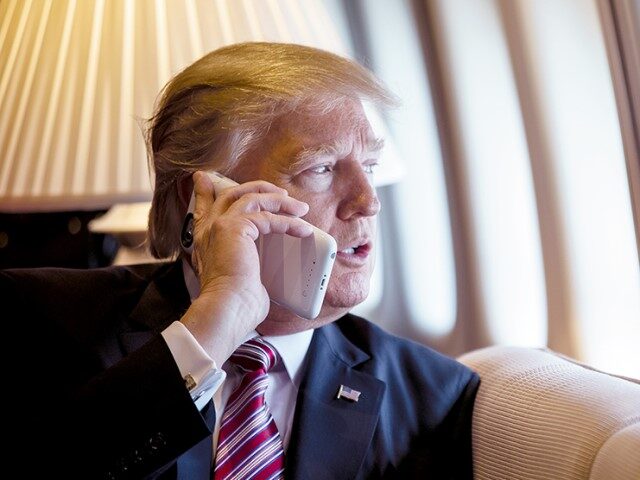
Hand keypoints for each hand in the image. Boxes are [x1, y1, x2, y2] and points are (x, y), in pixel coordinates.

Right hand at [180, 171, 312, 364]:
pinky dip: (288, 222)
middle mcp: (208, 229)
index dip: (205, 190)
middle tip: (280, 192)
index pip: (203, 206)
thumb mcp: (239, 278)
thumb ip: (245, 264)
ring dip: (279, 202)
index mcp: (204, 240)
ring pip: (251, 198)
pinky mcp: (234, 228)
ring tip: (300, 209)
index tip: (206, 178)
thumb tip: (260, 275)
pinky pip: (266, 217)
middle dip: (257, 187)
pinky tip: (302, 229)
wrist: (226, 310)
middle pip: (231, 193)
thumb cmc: (234, 304)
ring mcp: (219, 226)